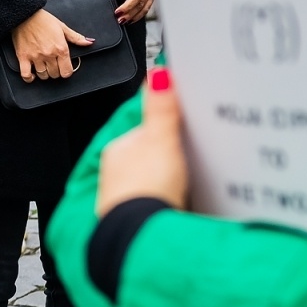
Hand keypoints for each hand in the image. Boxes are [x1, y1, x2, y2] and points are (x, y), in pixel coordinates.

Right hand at [11, 8, 93, 81]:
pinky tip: (32, 75)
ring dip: (44, 74)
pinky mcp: (23, 57)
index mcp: (61, 48)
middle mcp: (49, 54)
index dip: (66, 71)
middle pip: (55, 74)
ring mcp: (35, 57)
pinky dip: (29, 78)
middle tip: (53, 65)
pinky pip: (26, 75)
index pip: (67, 71)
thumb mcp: (62, 27)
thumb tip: (89, 42)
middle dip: (55, 72)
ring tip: (44, 68)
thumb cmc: (43, 20)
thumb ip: (76, 37)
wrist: (25, 14)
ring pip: (43, 76)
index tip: (64, 68)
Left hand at [97, 67, 187, 214]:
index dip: (165, 122)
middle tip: (193, 151)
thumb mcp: (158, 140)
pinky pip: (153, 199)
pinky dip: (165, 197)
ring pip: (149, 177)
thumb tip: (158, 73)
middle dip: (167, 152)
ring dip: (167, 176)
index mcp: (117, 147)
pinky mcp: (133, 217)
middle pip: (146, 153)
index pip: (142, 126)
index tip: (184, 119)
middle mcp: (113, 171)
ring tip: (190, 177)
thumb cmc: (146, 187)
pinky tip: (179, 200)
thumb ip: (159, 109)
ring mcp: (120, 195)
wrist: (141, 234)